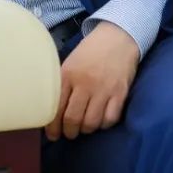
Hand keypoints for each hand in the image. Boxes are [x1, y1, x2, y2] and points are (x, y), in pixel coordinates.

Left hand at [45, 21, 139, 140]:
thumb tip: (52, 108)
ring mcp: (103, 89)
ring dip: (86, 130)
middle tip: (68, 134)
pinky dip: (104, 124)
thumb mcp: (70, 62)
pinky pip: (110, 119)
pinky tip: (100, 120)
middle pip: (73, 118)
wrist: (117, 37)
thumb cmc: (90, 51)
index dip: (53, 126)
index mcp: (68, 75)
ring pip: (91, 122)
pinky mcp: (120, 93)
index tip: (52, 134)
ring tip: (83, 128)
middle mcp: (84, 84)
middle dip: (69, 132)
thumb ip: (63, 83)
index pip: (56, 107)